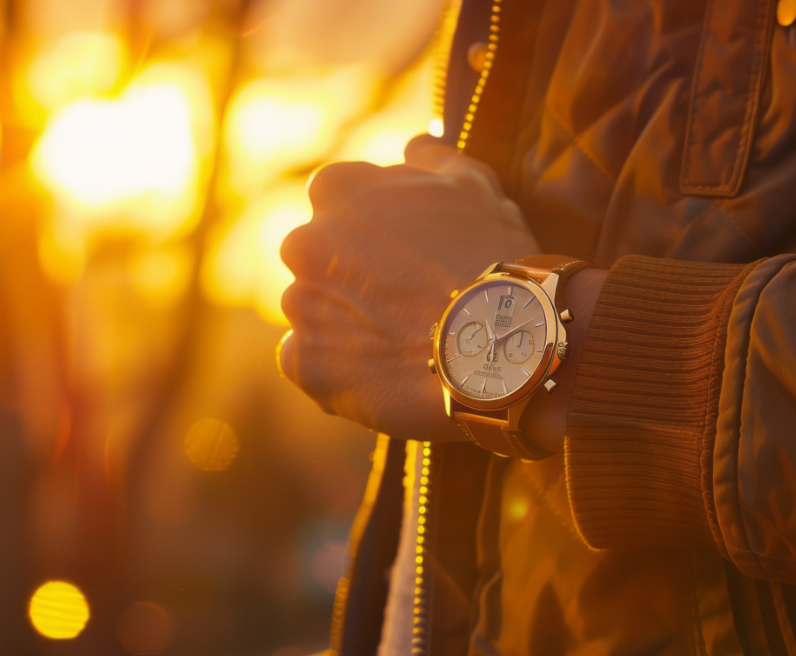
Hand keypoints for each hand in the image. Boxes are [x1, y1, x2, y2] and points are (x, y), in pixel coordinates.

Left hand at [278, 136, 540, 440]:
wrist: (495, 349)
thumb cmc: (489, 258)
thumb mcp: (476, 186)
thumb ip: (434, 158)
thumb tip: (413, 145)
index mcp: (336, 188)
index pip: (339, 200)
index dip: (377, 229)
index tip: (409, 252)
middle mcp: (302, 242)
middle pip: (321, 257)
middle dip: (353, 275)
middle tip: (408, 299)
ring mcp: (299, 304)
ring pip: (316, 311)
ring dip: (348, 322)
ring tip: (404, 341)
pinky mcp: (301, 361)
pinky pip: (310, 362)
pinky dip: (338, 367)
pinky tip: (384, 371)